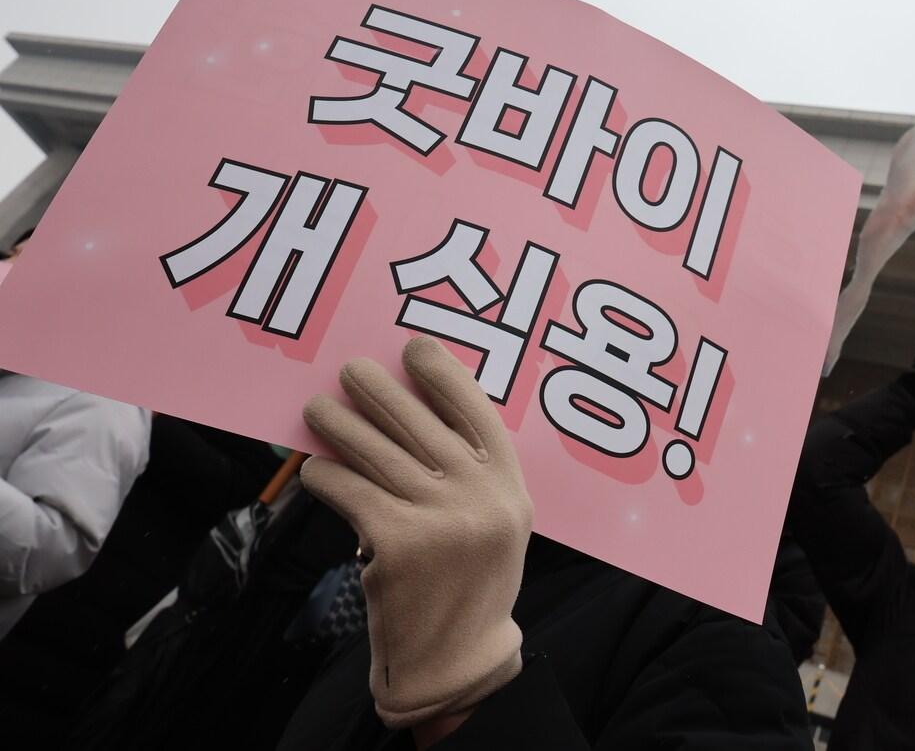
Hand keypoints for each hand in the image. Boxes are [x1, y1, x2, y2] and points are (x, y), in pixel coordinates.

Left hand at [300, 336, 533, 728]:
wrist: (457, 656)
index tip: (413, 348)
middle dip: (378, 390)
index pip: (476, 411)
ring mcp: (441, 520)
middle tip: (349, 370)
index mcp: (509, 485)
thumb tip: (413, 408)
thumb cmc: (470, 579)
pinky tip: (315, 470)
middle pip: (418, 423)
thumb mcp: (494, 520)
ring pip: (376, 453)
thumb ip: (471, 471)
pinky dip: (327, 477)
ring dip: (338, 426)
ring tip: (316, 410)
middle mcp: (481, 497)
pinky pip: (351, 492)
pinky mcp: (397, 545)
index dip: (443, 374)